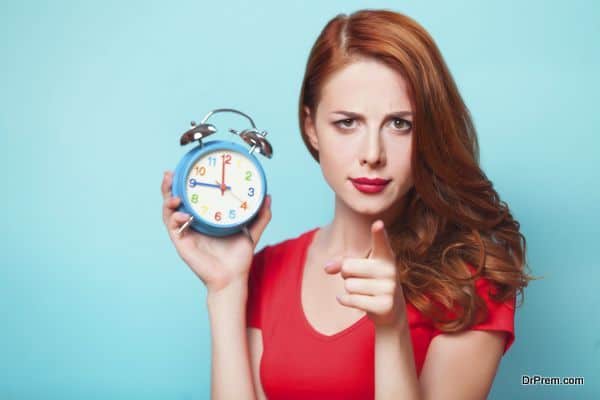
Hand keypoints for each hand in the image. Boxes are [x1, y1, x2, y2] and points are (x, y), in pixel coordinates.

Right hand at [161, 170, 271, 293]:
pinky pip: (173, 228)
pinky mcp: (182, 244)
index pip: (191, 198)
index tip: (186, 169)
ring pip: (168, 213)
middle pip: (174, 202)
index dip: (185, 184)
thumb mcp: (252, 231)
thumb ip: (261, 215)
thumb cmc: (239, 258)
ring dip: (167, 200)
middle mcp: (192, 225)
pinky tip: (184, 215)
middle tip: (170, 174)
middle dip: (169, 187)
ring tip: (174, 194)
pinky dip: (175, 219)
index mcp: (204, 219)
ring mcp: (185, 234)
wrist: (233, 278)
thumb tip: (268, 196)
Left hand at [324, 220, 404, 326]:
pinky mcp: (384, 305)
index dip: (378, 233)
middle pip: (348, 267)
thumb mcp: (357, 268)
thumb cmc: (370, 281)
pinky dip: (346, 301)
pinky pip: (351, 299)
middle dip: (346, 275)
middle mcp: (390, 270)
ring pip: (348, 285)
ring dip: (349, 290)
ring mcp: (389, 288)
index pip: (380, 242)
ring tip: (364, 292)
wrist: (389, 310)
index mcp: (385, 256)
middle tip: (359, 279)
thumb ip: (341, 263)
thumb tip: (326, 268)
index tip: (378, 223)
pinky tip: (358, 302)